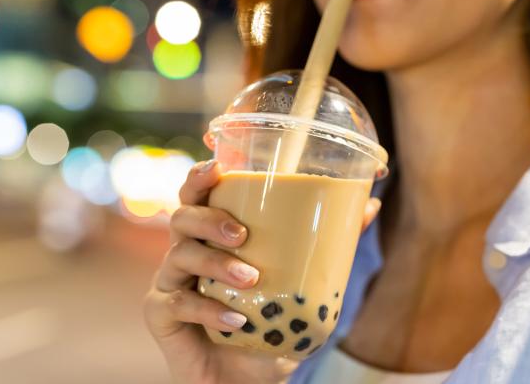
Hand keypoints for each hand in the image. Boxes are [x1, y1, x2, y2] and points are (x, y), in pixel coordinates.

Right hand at [144, 161, 380, 383]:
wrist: (245, 380)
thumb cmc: (269, 327)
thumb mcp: (303, 285)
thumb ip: (328, 247)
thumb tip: (369, 206)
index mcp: (212, 237)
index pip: (197, 196)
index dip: (199, 177)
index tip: (218, 167)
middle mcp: (186, 252)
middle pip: (182, 218)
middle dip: (210, 219)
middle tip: (242, 234)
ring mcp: (170, 282)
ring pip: (180, 254)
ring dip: (216, 263)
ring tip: (250, 279)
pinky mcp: (160, 315)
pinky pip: (176, 303)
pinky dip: (207, 310)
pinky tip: (235, 320)